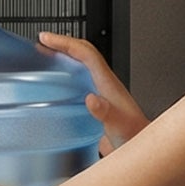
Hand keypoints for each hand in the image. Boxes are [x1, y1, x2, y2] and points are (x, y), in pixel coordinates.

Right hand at [39, 32, 147, 155]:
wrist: (141, 147)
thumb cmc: (133, 136)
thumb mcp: (119, 126)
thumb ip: (106, 114)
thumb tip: (91, 99)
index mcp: (108, 83)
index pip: (87, 53)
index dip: (66, 43)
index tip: (47, 39)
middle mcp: (104, 83)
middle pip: (83, 53)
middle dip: (63, 44)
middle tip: (43, 41)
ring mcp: (100, 91)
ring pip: (82, 64)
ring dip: (64, 56)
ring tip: (45, 55)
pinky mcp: (97, 103)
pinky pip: (80, 80)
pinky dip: (66, 74)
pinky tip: (56, 84)